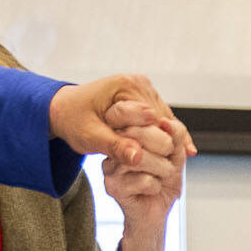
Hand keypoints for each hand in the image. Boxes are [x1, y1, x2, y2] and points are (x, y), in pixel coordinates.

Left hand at [50, 74, 196, 166]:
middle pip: (162, 118)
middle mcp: (139, 83)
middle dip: (168, 141)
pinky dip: (169, 134)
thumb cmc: (74, 120)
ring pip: (165, 119)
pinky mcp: (145, 98)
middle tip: (178, 167)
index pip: (153, 119)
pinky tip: (184, 150)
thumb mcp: (90, 137)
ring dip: (171, 138)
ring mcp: (144, 89)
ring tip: (183, 159)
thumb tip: (138, 158)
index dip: (160, 143)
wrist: (65, 109)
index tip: (168, 164)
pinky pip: (161, 118)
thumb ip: (115, 147)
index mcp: (126, 86)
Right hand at [104, 118, 184, 250]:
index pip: (138, 115)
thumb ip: (175, 136)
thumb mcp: (176, 155)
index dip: (160, 127)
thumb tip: (167, 122)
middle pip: (137, 133)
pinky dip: (155, 186)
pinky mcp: (112, 187)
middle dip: (164, 147)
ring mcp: (110, 166)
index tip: (170, 144)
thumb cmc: (163, 181)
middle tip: (171, 163)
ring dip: (162, 168)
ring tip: (164, 175)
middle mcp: (114, 146)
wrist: (156, 214)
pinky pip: (142, 180)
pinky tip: (151, 190)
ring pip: (139, 157)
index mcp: (126, 132)